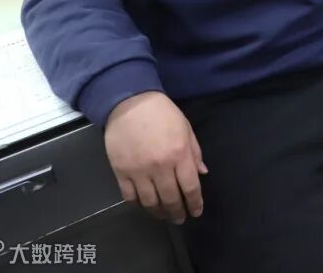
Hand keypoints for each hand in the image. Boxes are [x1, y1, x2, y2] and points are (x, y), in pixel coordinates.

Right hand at [104, 91, 207, 224]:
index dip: (195, 203)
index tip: (196, 211)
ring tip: (163, 215)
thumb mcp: (186, 129)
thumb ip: (195, 153)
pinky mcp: (121, 172)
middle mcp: (160, 167)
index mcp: (179, 155)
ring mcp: (139, 171)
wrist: (129, 103)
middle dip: (177, 212)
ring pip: (150, 202)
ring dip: (158, 212)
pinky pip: (130, 196)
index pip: (190, 187)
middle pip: (171, 198)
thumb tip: (202, 173)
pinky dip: (138, 204)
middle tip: (180, 218)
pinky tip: (144, 205)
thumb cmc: (163, 113)